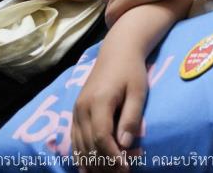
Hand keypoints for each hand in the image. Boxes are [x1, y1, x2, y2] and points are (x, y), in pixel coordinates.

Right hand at [72, 45, 147, 172]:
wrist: (117, 52)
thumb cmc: (131, 70)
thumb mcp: (138, 90)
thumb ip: (132, 116)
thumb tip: (126, 144)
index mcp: (98, 101)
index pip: (102, 137)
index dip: (112, 156)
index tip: (125, 168)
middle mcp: (82, 108)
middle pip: (89, 144)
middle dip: (104, 164)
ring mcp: (76, 111)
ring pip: (79, 145)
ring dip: (93, 162)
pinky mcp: (75, 113)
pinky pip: (74, 139)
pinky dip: (81, 155)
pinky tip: (88, 168)